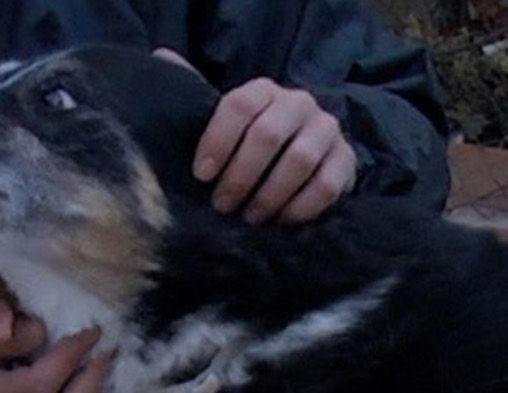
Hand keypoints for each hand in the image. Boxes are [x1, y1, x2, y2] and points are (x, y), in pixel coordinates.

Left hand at [155, 49, 357, 224]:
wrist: (305, 158)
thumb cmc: (249, 144)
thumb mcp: (222, 120)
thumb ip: (196, 93)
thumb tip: (161, 57)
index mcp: (264, 90)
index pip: (240, 105)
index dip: (217, 141)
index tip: (201, 175)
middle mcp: (299, 103)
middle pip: (269, 134)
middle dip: (241, 175)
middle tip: (222, 205)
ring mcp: (327, 130)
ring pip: (300, 160)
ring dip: (270, 194)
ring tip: (250, 218)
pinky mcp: (346, 161)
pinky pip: (326, 185)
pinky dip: (301, 207)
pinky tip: (281, 221)